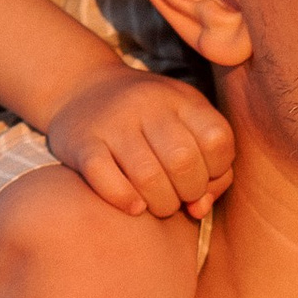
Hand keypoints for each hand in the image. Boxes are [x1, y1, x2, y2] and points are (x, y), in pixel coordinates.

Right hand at [47, 66, 235, 222]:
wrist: (80, 88)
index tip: (203, 175)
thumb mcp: (186, 127)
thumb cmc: (147, 122)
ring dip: (160, 203)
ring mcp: (112, 122)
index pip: (217, 139)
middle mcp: (147, 104)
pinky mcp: (81, 142)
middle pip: (183, 161)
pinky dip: (124, 200)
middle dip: (189, 191)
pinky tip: (133, 205)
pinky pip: (106, 180)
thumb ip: (210, 169)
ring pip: (147, 177)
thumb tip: (199, 209)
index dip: (218, 169)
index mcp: (181, 99)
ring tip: (157, 203)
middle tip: (178, 196)